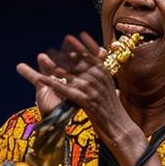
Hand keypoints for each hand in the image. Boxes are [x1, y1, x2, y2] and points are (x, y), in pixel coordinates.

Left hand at [18, 33, 140, 150]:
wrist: (121, 128)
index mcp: (106, 76)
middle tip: (52, 48)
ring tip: (45, 59)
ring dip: (57, 67)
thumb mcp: (112, 93)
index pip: (92, 56)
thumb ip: (107, 83)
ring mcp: (94, 90)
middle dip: (65, 55)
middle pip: (80, 63)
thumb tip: (106, 76)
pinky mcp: (87, 102)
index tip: (73, 37)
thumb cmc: (116, 113)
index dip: (82, 46)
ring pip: (72, 75)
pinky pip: (66, 90)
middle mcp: (100, 80)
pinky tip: (43, 79)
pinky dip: (54, 84)